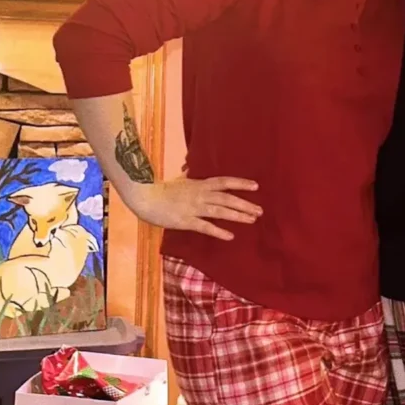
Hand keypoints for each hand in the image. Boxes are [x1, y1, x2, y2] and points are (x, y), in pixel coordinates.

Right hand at [124, 175, 260, 239]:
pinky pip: (205, 226)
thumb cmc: (161, 190)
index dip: (240, 183)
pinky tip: (230, 236)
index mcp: (199, 184)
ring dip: (237, 216)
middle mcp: (199, 195)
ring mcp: (193, 208)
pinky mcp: (185, 221)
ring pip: (220, 211)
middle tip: (260, 211)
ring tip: (252, 220)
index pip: (224, 182)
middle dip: (244, 204)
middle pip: (226, 198)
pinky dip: (218, 231)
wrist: (144, 198)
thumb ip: (188, 176)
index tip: (256, 186)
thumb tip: (191, 167)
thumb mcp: (179, 180)